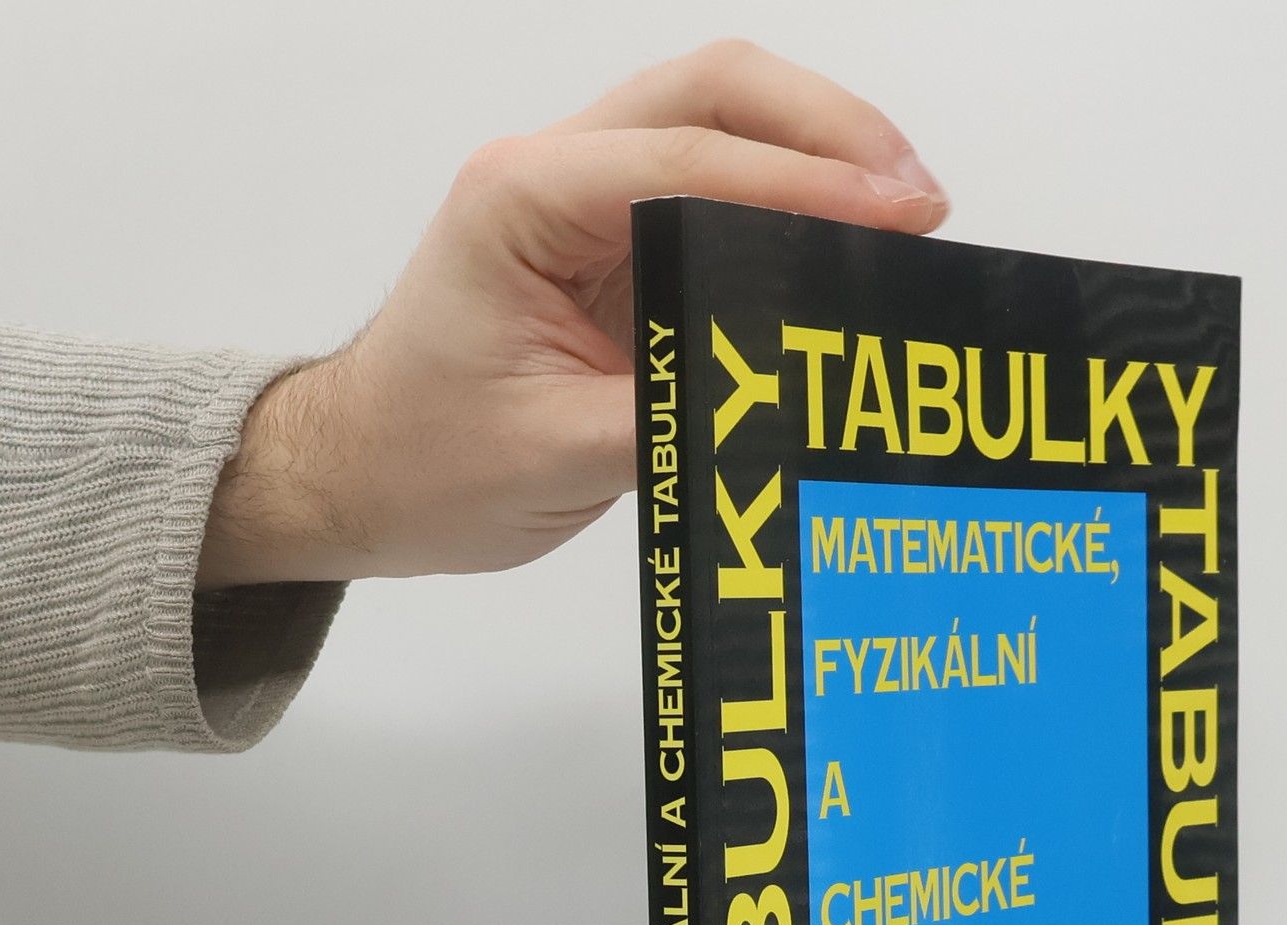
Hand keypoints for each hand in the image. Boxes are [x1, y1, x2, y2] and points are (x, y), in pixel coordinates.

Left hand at [197, 41, 947, 586]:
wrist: (365, 472)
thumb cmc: (430, 461)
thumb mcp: (556, 455)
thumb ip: (677, 418)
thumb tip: (791, 405)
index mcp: (521, 201)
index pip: (687, 161)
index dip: (804, 186)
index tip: (897, 222)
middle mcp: (555, 173)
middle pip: (714, 92)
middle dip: (830, 130)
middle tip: (921, 202)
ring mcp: (588, 199)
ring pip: (721, 120)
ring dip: (821, 149)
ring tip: (908, 213)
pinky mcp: (616, 240)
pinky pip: (719, 186)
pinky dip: (795, 197)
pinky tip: (849, 241)